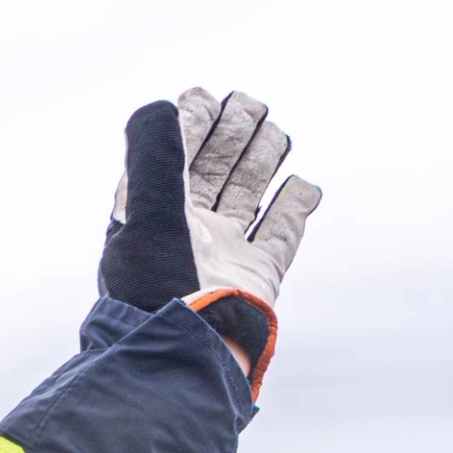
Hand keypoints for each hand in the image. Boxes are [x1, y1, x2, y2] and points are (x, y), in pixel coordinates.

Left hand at [98, 89, 319, 391]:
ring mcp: (225, 256)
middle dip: (232, 135)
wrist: (189, 356)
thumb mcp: (148, 215)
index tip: (203, 96)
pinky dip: (294, 207)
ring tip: (275, 132)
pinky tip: (304, 185)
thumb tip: (165, 104)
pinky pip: (281, 235)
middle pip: (214, 172)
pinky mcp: (259, 279)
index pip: (172, 161)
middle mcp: (188, 236)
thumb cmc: (160, 289)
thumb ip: (153, 157)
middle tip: (250, 103)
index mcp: (154, 219)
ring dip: (262, 161)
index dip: (188, 126)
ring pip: (247, 196)